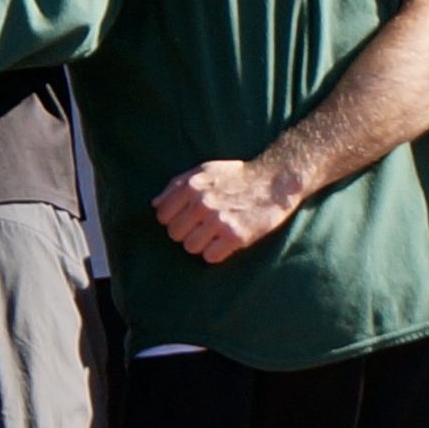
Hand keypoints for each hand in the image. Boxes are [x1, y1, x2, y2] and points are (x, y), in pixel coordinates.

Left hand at [153, 156, 304, 263]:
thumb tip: (154, 205)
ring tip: (215, 234)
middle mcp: (202, 203)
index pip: (163, 216)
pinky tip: (226, 242)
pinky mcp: (235, 236)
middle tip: (204, 226)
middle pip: (175, 234)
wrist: (274, 181)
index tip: (188, 218)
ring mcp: (219, 220)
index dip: (174, 219)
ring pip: (190, 248)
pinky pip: (210, 257)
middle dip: (187, 232)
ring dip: (201, 244)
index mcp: (191, 186)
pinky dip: (216, 253)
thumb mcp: (204, 170)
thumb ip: (176, 185)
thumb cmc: (237, 177)